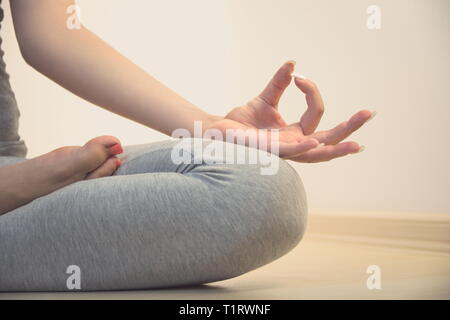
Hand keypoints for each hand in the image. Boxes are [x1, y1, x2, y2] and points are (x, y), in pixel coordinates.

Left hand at [207, 61, 373, 162]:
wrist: (219, 130)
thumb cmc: (242, 121)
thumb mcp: (265, 99)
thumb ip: (279, 83)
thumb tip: (292, 64)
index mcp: (294, 133)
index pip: (316, 115)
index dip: (312, 92)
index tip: (298, 77)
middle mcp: (293, 144)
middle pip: (328, 139)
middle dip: (349, 127)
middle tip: (369, 113)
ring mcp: (283, 152)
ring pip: (316, 153)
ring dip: (337, 148)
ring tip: (358, 144)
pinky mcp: (269, 153)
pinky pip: (290, 153)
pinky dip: (303, 149)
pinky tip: (316, 144)